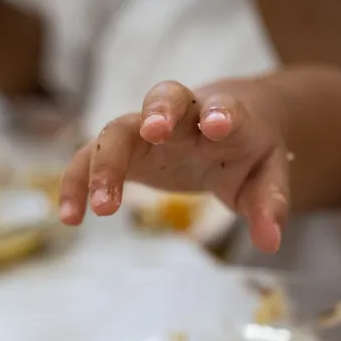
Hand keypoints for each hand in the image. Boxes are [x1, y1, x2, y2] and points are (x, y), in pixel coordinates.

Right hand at [58, 80, 291, 253]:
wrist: (228, 123)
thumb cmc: (249, 150)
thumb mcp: (269, 177)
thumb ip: (270, 205)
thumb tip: (270, 243)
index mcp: (228, 116)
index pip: (224, 107)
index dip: (221, 113)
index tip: (218, 125)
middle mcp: (184, 115)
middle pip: (165, 97)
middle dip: (159, 110)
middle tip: (154, 131)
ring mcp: (147, 129)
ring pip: (118, 129)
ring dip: (106, 162)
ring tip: (103, 208)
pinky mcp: (124, 148)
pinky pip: (91, 157)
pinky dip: (77, 182)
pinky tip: (70, 217)